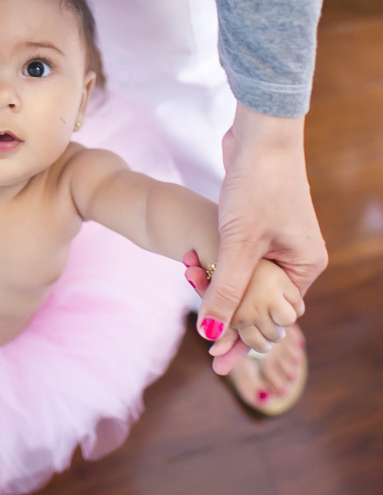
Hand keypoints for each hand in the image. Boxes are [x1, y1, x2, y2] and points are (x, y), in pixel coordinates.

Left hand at [196, 104, 326, 353]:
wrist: (258, 132)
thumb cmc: (257, 185)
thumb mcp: (239, 245)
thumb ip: (226, 291)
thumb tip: (210, 333)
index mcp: (305, 265)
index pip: (274, 316)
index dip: (244, 339)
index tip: (218, 361)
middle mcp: (295, 255)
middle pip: (259, 302)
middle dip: (228, 315)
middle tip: (203, 344)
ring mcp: (276, 240)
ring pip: (244, 280)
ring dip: (216, 287)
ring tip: (189, 284)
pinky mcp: (256, 224)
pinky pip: (235, 258)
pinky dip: (215, 265)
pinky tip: (193, 269)